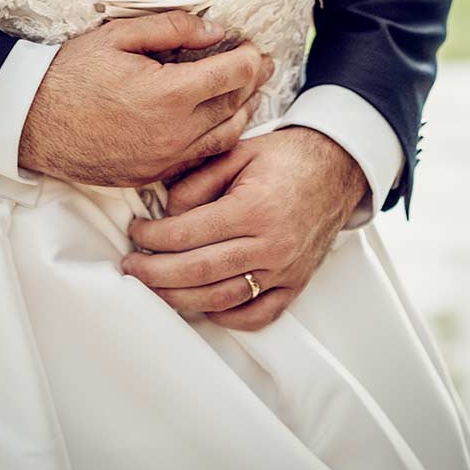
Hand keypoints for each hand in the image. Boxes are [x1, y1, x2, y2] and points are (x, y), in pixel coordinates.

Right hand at [18, 10, 274, 188]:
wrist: (31, 122)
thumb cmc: (71, 73)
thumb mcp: (118, 35)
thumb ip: (173, 29)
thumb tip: (216, 31)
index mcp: (169, 94)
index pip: (232, 74)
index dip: (250, 57)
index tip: (255, 46)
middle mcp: (174, 132)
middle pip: (234, 106)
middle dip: (252, 83)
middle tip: (263, 66)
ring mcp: (164, 159)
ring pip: (223, 138)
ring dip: (241, 113)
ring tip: (247, 93)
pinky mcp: (152, 175)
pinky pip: (199, 158)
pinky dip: (216, 139)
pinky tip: (216, 122)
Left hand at [120, 126, 366, 330]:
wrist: (337, 169)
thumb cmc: (284, 158)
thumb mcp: (238, 152)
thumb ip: (197, 181)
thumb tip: (166, 213)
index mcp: (253, 208)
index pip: (189, 233)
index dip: (154, 237)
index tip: (135, 233)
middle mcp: (270, 246)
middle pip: (198, 272)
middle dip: (155, 273)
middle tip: (131, 266)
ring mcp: (284, 271)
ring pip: (221, 300)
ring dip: (180, 298)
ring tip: (154, 287)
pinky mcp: (294, 286)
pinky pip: (255, 316)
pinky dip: (224, 316)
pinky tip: (201, 303)